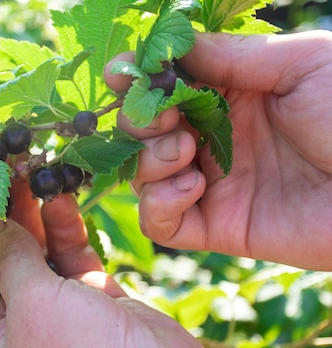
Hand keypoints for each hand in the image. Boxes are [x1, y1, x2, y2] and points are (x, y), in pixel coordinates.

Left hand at [0, 178, 238, 347]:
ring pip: (30, 246)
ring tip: (22, 162)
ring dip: (26, 207)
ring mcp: (53, 306)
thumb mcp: (32, 304)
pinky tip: (57, 189)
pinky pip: (67, 250)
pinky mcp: (89, 294)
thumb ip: (8, 256)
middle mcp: (12, 320)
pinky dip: (61, 221)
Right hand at [108, 31, 331, 270]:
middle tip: (160, 117)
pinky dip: (159, 204)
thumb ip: (231, 56)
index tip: (121, 75)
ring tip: (184, 151)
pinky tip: (192, 185)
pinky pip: (162, 223)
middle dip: (138, 120)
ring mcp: (212, 184)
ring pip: (142, 175)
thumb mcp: (299, 63)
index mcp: (231, 94)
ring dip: (147, 160)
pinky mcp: (217, 227)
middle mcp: (213, 138)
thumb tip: (170, 46)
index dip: (137, 79)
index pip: (165, 86)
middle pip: (143, 131)